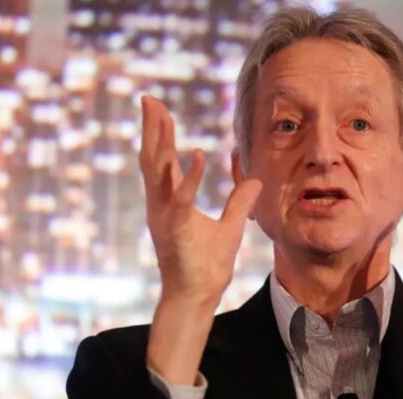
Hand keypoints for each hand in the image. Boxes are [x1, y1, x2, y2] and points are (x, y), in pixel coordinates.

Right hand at [140, 96, 261, 384]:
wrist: (198, 296)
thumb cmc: (207, 265)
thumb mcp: (230, 225)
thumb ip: (240, 200)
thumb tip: (253, 178)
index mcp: (171, 202)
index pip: (163, 161)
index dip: (161, 134)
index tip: (160, 109)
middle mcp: (162, 205)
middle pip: (154, 158)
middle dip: (152, 128)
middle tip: (149, 99)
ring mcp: (166, 216)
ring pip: (159, 172)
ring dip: (161, 142)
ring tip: (162, 114)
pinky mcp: (176, 229)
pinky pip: (182, 199)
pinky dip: (188, 178)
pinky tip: (194, 155)